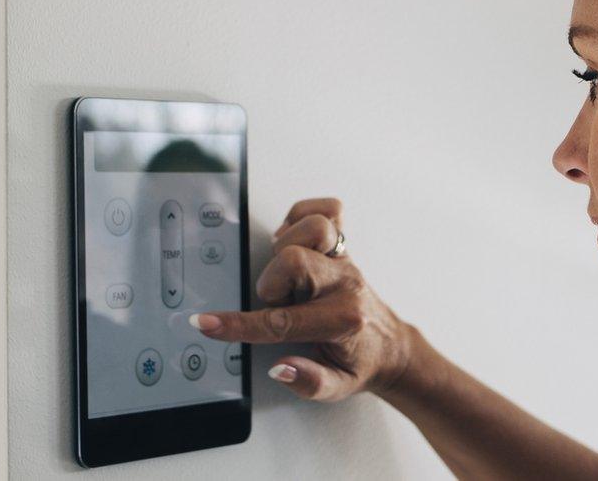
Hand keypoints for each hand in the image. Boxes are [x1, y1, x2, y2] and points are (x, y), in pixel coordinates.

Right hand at [190, 198, 415, 401]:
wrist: (389, 346)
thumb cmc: (359, 362)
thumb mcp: (338, 387)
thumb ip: (309, 382)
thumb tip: (280, 367)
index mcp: (342, 321)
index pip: (281, 322)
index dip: (238, 325)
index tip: (209, 324)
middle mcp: (345, 285)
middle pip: (294, 261)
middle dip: (271, 283)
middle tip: (275, 302)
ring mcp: (345, 261)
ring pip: (314, 228)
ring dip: (287, 246)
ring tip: (284, 271)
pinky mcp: (343, 246)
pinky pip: (329, 211)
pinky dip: (304, 217)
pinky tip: (293, 240)